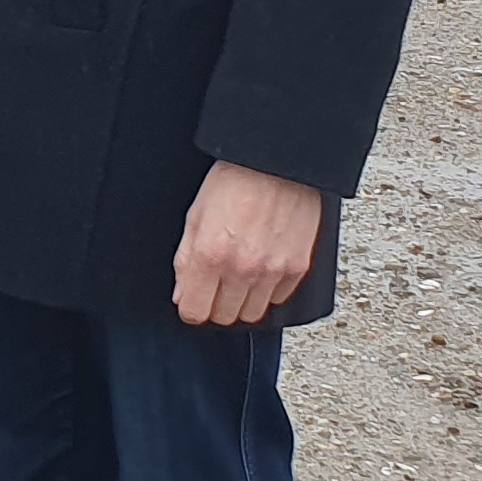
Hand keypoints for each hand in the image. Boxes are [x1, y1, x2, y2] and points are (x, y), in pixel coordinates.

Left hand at [173, 160, 322, 327]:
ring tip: (239, 276)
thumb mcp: (194, 217)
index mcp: (210, 256)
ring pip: (253, 314)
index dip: (190, 306)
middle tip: (216, 284)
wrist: (276, 163)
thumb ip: (185, 261)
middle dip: (215, 304)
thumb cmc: (234, 181)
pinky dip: (269, 289)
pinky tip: (262, 267)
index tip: (193, 298)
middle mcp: (242, 269)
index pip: (194, 312)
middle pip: (224, 317)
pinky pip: (280, 298)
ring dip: (243, 300)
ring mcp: (273, 271)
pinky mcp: (298, 267)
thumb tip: (182, 293)